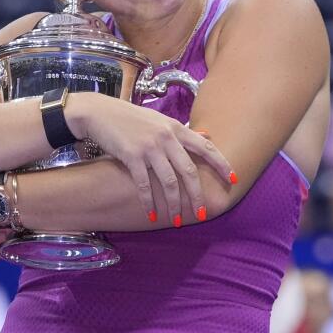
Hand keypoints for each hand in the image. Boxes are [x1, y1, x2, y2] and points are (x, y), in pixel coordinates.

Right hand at [67, 92, 232, 225]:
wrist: (100, 112)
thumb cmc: (130, 118)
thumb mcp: (159, 120)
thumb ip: (181, 131)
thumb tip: (206, 136)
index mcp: (176, 128)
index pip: (206, 147)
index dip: (221, 164)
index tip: (233, 180)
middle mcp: (166, 137)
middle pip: (189, 171)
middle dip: (197, 196)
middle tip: (201, 213)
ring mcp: (149, 147)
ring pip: (169, 182)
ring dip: (174, 204)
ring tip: (176, 220)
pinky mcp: (132, 156)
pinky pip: (145, 185)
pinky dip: (149, 202)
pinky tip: (151, 215)